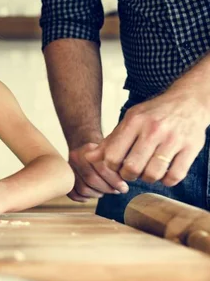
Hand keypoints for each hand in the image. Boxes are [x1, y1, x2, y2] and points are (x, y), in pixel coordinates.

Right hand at [67, 143, 128, 202]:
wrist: (83, 147)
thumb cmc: (102, 152)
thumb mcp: (110, 150)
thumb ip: (118, 160)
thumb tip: (129, 175)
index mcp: (88, 149)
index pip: (102, 168)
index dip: (115, 180)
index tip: (124, 188)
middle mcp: (75, 157)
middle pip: (91, 180)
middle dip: (107, 188)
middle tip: (117, 191)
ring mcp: (68, 168)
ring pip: (83, 188)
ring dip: (97, 194)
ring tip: (105, 191)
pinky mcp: (65, 179)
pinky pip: (73, 193)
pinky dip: (84, 198)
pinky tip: (92, 195)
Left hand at [85, 92, 209, 186]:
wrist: (189, 100)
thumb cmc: (154, 114)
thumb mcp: (130, 120)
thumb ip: (110, 140)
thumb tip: (88, 157)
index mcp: (134, 121)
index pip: (112, 156)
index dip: (111, 167)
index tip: (117, 165)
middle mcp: (153, 129)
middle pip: (131, 168)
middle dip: (128, 175)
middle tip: (132, 171)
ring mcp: (174, 139)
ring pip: (152, 174)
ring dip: (147, 178)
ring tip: (148, 170)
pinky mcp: (191, 148)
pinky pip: (174, 176)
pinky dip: (167, 180)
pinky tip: (164, 172)